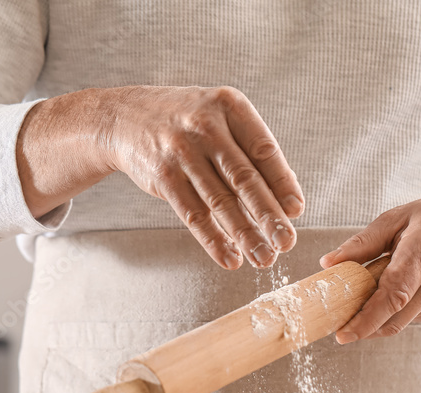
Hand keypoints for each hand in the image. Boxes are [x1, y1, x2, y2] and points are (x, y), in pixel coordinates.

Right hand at [18, 85, 303, 269]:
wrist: (124, 118)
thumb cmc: (185, 122)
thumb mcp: (219, 117)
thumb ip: (250, 149)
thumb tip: (288, 194)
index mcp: (229, 106)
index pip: (264, 149)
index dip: (283, 182)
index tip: (296, 210)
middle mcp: (206, 126)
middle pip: (244, 178)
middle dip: (269, 215)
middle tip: (287, 242)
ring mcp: (182, 152)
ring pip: (220, 201)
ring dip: (245, 235)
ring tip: (264, 258)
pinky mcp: (163, 177)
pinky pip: (194, 215)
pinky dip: (214, 240)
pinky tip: (230, 258)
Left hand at [320, 188, 420, 342]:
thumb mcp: (400, 218)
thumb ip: (363, 242)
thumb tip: (329, 263)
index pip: (393, 294)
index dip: (367, 318)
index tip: (344, 332)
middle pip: (395, 317)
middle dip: (363, 326)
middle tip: (339, 325)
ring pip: (401, 322)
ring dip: (377, 318)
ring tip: (366, 298)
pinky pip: (412, 318)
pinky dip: (395, 312)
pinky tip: (394, 293)